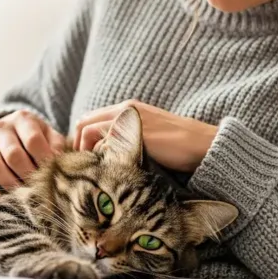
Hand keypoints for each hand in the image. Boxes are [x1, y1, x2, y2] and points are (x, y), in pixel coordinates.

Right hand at [0, 109, 66, 195]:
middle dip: (28, 175)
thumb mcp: (50, 134)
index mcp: (22, 118)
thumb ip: (57, 146)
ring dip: (10, 184)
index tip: (52, 174)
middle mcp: (0, 128)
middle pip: (13, 155)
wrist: (13, 130)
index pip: (33, 140)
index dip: (43, 160)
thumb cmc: (37, 136)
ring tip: (24, 195)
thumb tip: (59, 163)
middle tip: (39, 188)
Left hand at [72, 100, 217, 172]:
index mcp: (128, 109)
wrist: (200, 144)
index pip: (91, 119)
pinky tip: (99, 167)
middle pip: (83, 122)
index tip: (84, 159)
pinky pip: (97, 137)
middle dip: (77, 144)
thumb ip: (129, 140)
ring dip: (82, 149)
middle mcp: (123, 109)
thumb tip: (109, 156)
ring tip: (87, 169)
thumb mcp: (148, 138)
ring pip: (86, 129)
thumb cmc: (178, 147)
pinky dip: (93, 151)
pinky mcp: (128, 129)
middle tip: (80, 166)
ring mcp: (125, 118)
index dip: (83, 139)